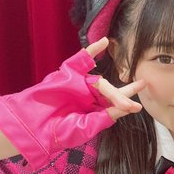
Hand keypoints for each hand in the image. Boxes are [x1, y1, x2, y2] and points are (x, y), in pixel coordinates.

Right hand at [0, 38, 144, 169]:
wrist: (33, 127)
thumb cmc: (58, 132)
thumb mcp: (86, 128)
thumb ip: (105, 117)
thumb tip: (126, 108)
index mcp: (94, 109)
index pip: (114, 103)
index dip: (127, 101)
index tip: (139, 105)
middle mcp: (88, 95)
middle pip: (110, 91)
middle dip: (122, 97)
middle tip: (132, 104)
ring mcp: (78, 83)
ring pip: (99, 80)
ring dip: (112, 90)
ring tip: (122, 100)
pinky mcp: (68, 74)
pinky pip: (82, 59)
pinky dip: (93, 50)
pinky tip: (105, 42)